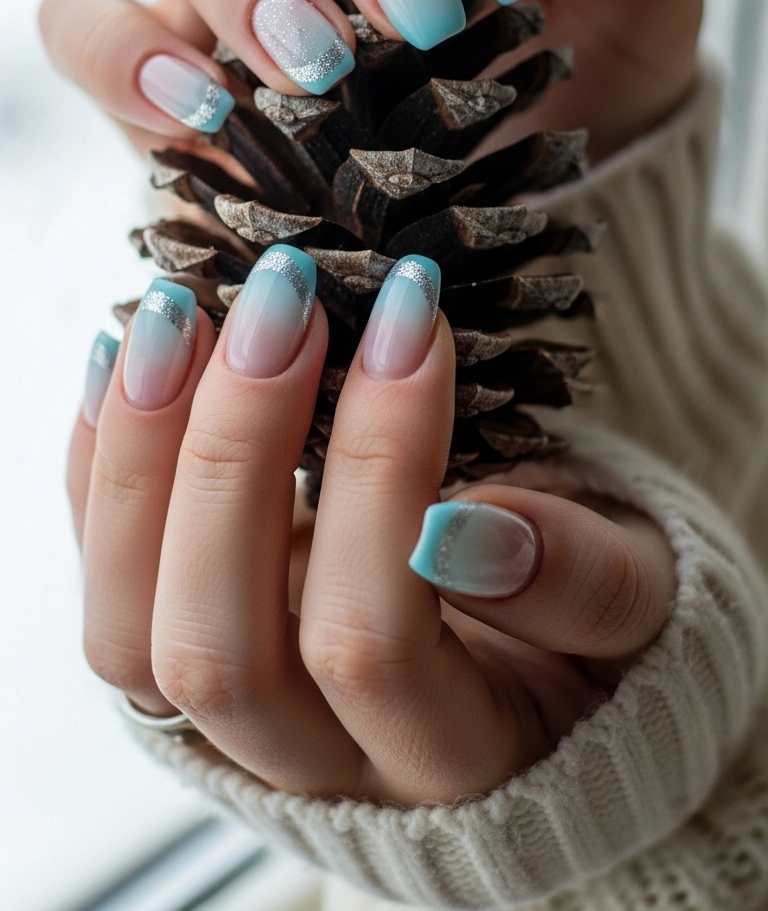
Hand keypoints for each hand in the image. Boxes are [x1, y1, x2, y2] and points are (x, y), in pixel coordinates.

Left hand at [71, 255, 674, 804]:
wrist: (532, 679)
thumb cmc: (593, 626)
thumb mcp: (639, 599)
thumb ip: (577, 580)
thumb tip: (464, 525)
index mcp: (445, 759)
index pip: (373, 644)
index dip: (379, 476)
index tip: (412, 316)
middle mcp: (315, 764)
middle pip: (221, 646)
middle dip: (238, 449)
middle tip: (288, 295)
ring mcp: (230, 719)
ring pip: (128, 636)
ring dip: (141, 459)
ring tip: (182, 312)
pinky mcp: (177, 660)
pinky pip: (104, 585)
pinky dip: (99, 466)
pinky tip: (126, 355)